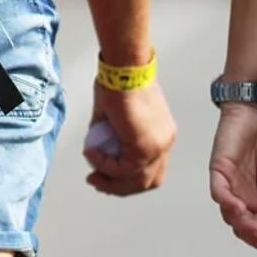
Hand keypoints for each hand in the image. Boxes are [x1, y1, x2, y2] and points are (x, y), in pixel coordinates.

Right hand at [86, 80, 175, 195]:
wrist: (123, 68)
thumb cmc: (118, 82)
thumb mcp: (113, 116)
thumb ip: (111, 137)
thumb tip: (99, 149)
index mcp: (162, 134)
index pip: (151, 169)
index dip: (129, 179)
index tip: (105, 176)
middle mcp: (165, 142)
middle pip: (148, 181)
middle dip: (120, 187)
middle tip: (97, 181)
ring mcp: (158, 146)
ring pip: (136, 180)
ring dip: (110, 180)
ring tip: (92, 171)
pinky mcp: (145, 146)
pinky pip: (123, 169)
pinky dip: (104, 165)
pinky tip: (92, 153)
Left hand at [207, 103, 256, 256]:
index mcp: (255, 201)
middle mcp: (240, 197)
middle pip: (242, 226)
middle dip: (254, 237)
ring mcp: (227, 185)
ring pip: (229, 213)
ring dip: (242, 224)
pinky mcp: (218, 171)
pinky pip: (219, 192)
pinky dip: (227, 202)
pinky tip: (239, 209)